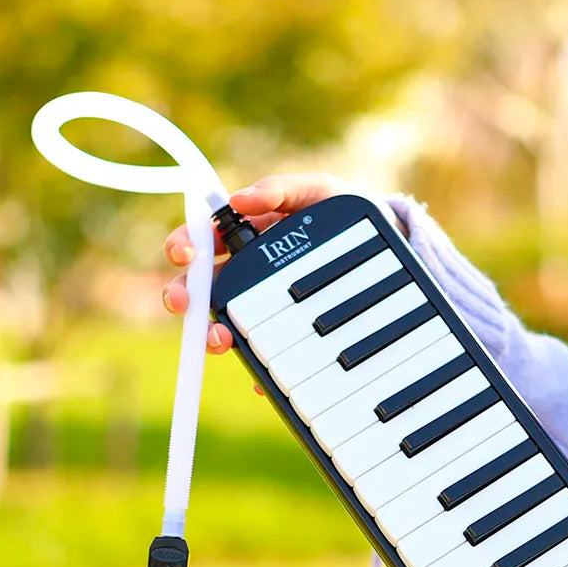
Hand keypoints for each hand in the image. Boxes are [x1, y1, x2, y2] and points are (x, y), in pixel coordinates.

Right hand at [161, 172, 358, 392]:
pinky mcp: (285, 338)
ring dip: (214, 334)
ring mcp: (263, 308)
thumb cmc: (342, 216)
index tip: (183, 254)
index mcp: (246, 238)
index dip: (183, 247)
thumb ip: (282, 189)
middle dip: (182, 296)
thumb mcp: (318, 192)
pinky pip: (265, 358)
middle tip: (182, 303)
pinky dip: (259, 370)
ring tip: (220, 339)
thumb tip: (240, 198)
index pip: (201, 242)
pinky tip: (260, 376)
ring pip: (224, 324)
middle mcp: (246, 275)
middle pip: (200, 288)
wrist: (385, 248)